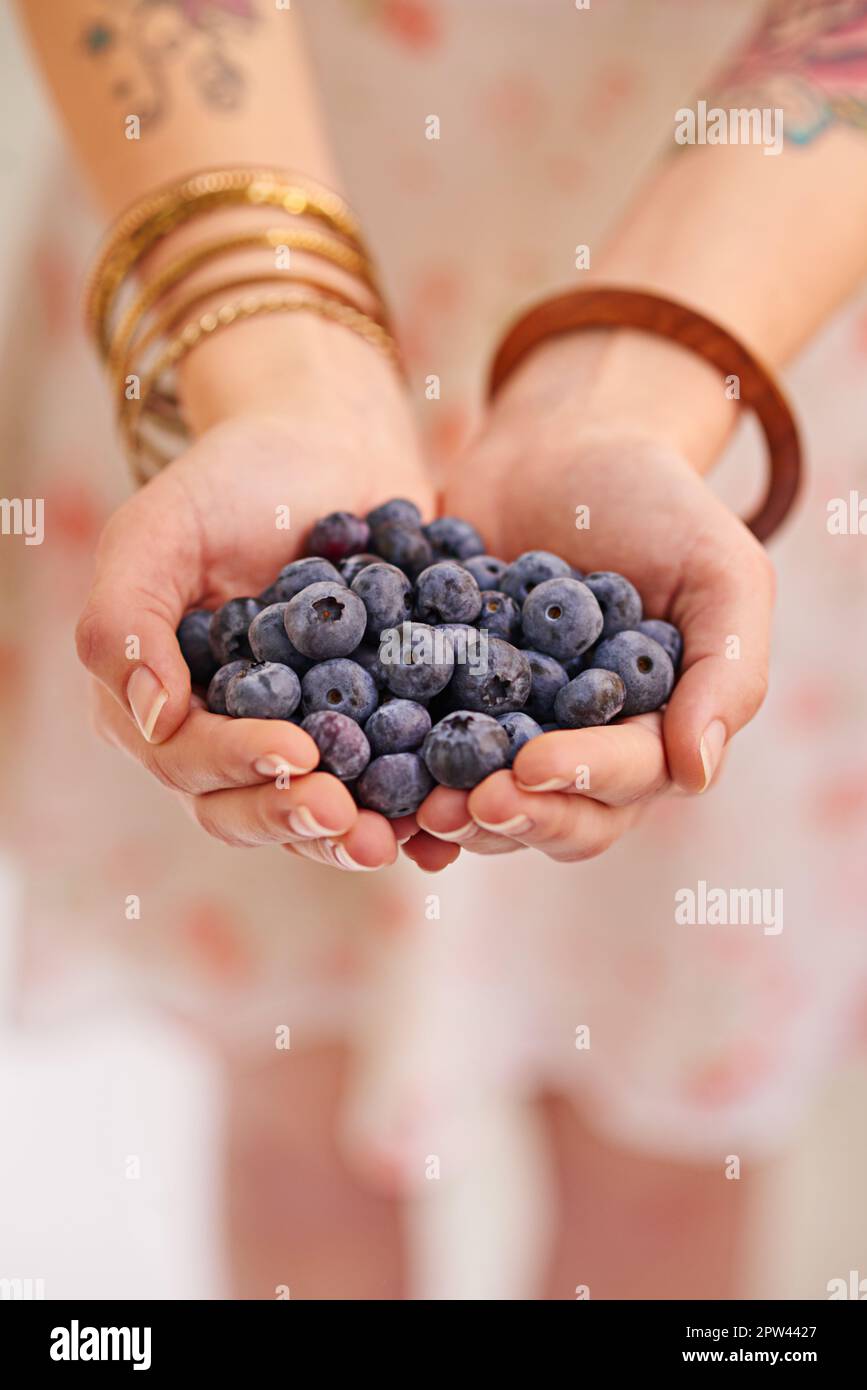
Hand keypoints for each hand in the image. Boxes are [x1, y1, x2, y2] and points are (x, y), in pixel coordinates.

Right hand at [76, 315, 433, 870]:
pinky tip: (447, 827)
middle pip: (247, 807)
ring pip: (317, 814)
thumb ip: (128, 616)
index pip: (186, 756)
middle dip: (300, 820)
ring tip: (408, 840)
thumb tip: (152, 718)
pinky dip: (414, 812)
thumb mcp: (162, 527)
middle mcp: (223, 735)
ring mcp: (300, 740)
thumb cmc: (234, 479)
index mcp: (159, 700)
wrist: (331, 447)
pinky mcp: (368, 733)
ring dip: (358, 837)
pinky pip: (386, 787)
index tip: (297, 753)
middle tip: (356, 826)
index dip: (237, 763)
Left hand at [408, 334, 774, 869]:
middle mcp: (584, 748)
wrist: (561, 446)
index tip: (529, 768)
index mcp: (655, 731)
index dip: (581, 780)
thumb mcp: (720, 570)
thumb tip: (697, 774)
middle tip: (457, 806)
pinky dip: (396, 771)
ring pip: (487, 800)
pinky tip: (362, 773)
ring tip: (410, 806)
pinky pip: (422, 751)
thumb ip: (727, 669)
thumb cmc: (656, 502)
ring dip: (450, 812)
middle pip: (556, 814)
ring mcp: (510, 733)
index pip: (628, 778)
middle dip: (510, 816)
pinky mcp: (446, 705)